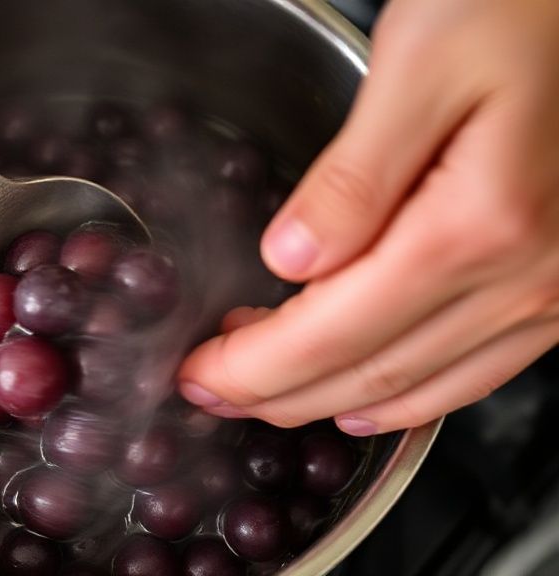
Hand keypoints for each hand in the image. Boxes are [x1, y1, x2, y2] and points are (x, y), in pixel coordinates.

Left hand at [178, 0, 558, 435]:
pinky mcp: (556, 287)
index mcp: (476, 226)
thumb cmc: (519, 8)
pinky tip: (366, 400)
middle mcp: (523, 278)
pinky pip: (476, 373)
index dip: (254, 366)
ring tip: (264, 399)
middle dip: (276, 396)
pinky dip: (408, 399)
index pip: (333, 332)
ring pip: (420, 388)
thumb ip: (353, 176)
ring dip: (329, 401)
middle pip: (370, 373)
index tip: (198, 374)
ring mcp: (550, 291)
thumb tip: (290, 259)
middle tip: (211, 393)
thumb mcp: (420, 65)